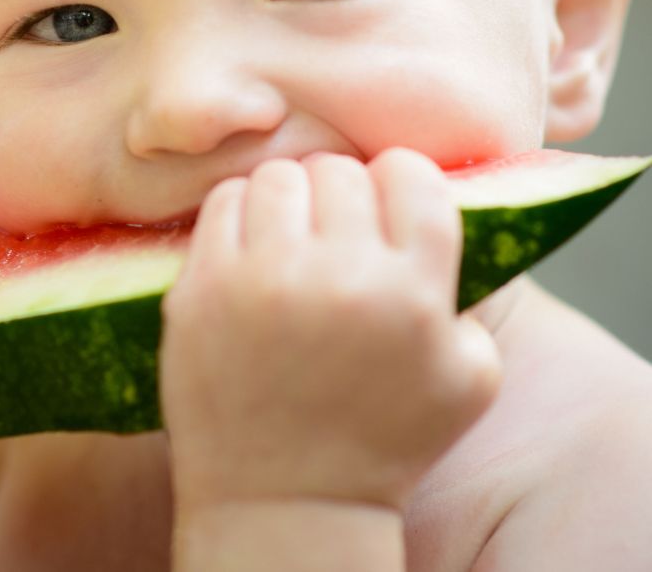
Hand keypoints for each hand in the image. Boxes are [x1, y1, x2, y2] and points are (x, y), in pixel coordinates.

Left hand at [160, 149, 502, 511]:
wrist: (285, 499)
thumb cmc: (382, 442)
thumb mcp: (469, 379)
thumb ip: (467, 295)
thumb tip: (435, 218)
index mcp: (412, 293)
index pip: (410, 174)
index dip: (400, 182)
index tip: (387, 203)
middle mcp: (337, 276)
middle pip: (339, 170)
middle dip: (341, 192)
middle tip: (334, 228)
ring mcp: (262, 280)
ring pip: (278, 175)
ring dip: (289, 196)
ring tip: (290, 234)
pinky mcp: (199, 290)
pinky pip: (220, 205)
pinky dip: (238, 213)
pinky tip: (250, 247)